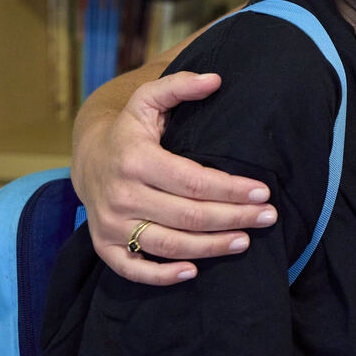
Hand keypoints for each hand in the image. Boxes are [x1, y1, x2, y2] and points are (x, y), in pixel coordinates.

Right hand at [71, 70, 277, 284]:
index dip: (231, 188)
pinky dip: (163, 276)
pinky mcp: (104, 246)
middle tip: (268, 217)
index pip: (193, 181)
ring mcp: (111, 224)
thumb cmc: (131, 128)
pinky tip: (194, 271)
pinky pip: (133, 269)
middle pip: (188, 216)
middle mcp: (121, 195)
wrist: (87, 155)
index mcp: (135, 159)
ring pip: (168, 244)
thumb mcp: (148, 99)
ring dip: (211, 248)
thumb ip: (180, 85)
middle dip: (234, 218)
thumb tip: (215, 79)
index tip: (264, 191)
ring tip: (246, 241)